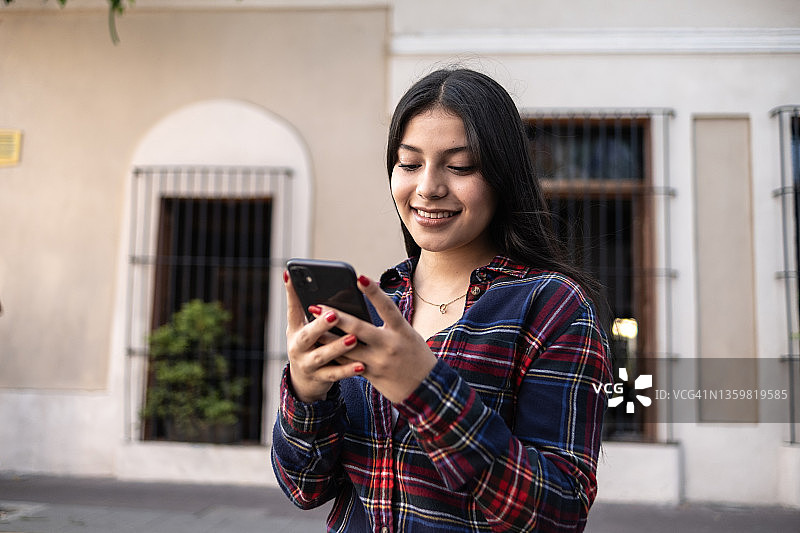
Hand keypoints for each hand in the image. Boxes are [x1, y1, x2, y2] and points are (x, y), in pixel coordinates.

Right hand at [284, 271, 364, 402]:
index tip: (292, 275)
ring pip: (322, 356)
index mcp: (294, 331)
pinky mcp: (321, 378)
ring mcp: (308, 365)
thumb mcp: (302, 327)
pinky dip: (347, 370)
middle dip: (320, 325)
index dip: (291, 293)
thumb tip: (299, 274)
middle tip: (334, 315)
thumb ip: (307, 306)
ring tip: (353, 339)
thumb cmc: (309, 344)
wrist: (304, 381)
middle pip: (307, 336)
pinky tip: (362, 365)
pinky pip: (335, 374)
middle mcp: (297, 348)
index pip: (292, 309)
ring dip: (337, 348)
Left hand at [328, 275, 437, 403]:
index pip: (387, 307)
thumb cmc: (415, 355)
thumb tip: (362, 308)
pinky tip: (320, 345)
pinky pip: (348, 363)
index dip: (374, 292)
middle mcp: (390, 345)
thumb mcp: (408, 334)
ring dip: (327, 337)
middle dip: (336, 316)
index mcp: (402, 331)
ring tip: (311, 325)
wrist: (425, 389)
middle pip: (359, 328)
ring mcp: (379, 362)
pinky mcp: (371, 374)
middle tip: (317, 306)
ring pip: (347, 348)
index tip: (360, 277)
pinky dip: (334, 353)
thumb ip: (388, 324)